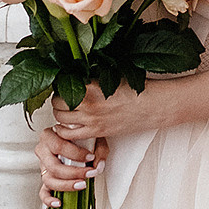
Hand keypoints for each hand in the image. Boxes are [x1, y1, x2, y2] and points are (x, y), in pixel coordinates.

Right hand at [38, 120, 102, 199]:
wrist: (75, 140)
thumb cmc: (80, 137)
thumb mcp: (91, 137)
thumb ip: (98, 149)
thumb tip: (98, 166)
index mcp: (49, 136)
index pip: (58, 146)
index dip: (75, 153)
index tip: (90, 157)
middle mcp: (43, 151)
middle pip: (53, 166)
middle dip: (74, 172)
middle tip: (89, 173)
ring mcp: (43, 166)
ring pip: (49, 180)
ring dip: (66, 185)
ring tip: (82, 185)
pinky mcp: (46, 179)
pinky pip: (43, 192)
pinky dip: (49, 199)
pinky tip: (59, 202)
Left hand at [49, 83, 164, 167]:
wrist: (152, 106)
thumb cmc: (135, 89)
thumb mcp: (111, 76)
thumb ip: (91, 76)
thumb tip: (74, 73)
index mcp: (90, 86)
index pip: (61, 85)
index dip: (59, 84)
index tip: (62, 84)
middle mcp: (88, 103)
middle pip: (57, 102)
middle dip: (57, 99)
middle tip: (62, 98)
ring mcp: (91, 119)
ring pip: (60, 119)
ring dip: (60, 114)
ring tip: (66, 111)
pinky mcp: (96, 132)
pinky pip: (69, 135)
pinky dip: (64, 131)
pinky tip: (68, 126)